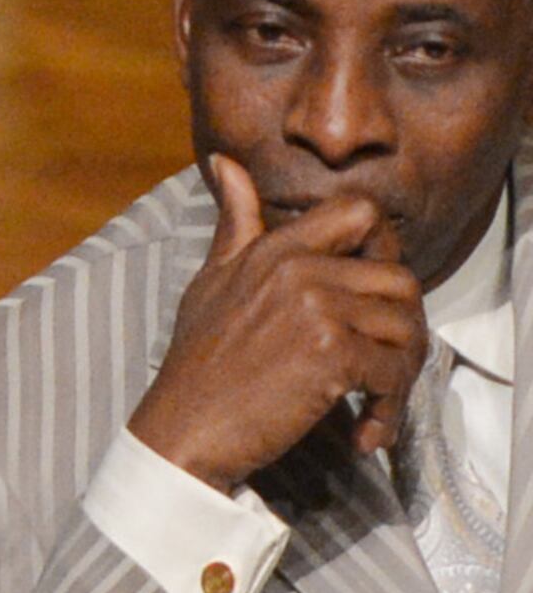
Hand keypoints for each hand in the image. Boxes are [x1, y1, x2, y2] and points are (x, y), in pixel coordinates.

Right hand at [129, 154, 430, 486]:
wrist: (186, 424)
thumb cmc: (199, 359)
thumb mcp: (212, 278)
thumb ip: (235, 224)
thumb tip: (225, 163)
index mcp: (275, 248)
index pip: (359, 212)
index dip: (384, 249)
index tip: (372, 295)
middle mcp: (299, 268)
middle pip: (400, 278)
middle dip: (404, 327)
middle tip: (385, 364)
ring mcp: (316, 309)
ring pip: (407, 327)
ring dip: (403, 373)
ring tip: (377, 402)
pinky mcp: (332, 354)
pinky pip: (394, 374)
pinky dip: (389, 410)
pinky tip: (364, 430)